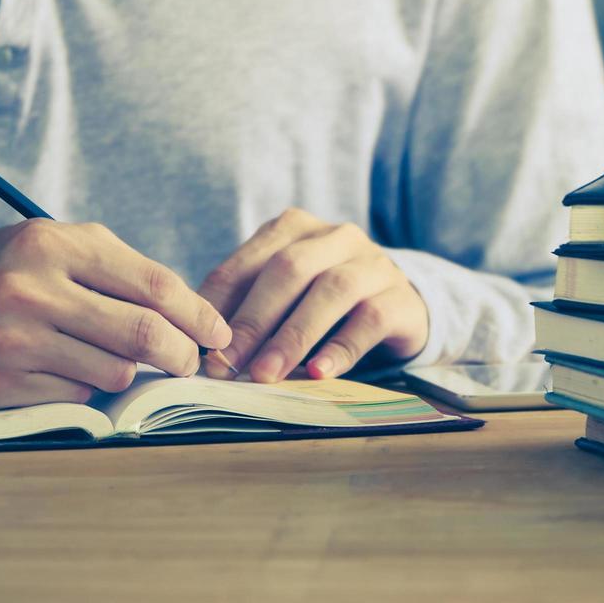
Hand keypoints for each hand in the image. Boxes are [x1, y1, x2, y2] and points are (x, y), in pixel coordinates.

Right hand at [0, 219, 231, 408]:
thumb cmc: (2, 273)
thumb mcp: (53, 246)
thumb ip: (118, 270)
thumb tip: (190, 315)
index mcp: (54, 245)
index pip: (153, 284)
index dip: (198, 314)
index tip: (218, 333)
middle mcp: (31, 289)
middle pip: (143, 333)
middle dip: (181, 354)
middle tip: (190, 362)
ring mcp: (10, 338)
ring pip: (114, 372)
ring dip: (127, 372)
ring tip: (109, 357)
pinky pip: (74, 396)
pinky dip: (82, 388)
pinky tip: (61, 370)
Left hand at [197, 209, 428, 382]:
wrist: (399, 303)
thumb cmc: (324, 301)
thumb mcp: (285, 294)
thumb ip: (249, 307)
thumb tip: (206, 349)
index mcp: (295, 228)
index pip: (249, 260)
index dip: (221, 302)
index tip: (201, 344)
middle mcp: (337, 236)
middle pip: (290, 269)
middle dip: (254, 319)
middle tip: (228, 363)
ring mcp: (374, 264)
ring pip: (332, 289)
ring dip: (293, 335)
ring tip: (266, 374)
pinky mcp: (402, 298)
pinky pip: (371, 319)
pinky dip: (341, 348)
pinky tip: (318, 373)